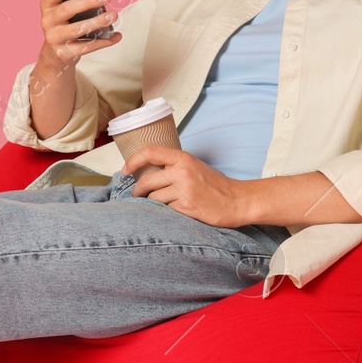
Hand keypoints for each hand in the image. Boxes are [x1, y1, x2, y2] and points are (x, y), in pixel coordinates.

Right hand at [36, 0, 122, 70]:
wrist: (55, 53)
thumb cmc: (60, 22)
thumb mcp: (54, 5)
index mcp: (46, 5)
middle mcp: (48, 21)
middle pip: (67, 9)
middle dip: (88, 2)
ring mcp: (56, 38)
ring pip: (77, 29)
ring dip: (97, 22)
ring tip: (113, 15)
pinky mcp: (66, 53)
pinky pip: (87, 47)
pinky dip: (103, 41)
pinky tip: (116, 36)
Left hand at [120, 146, 248, 228]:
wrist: (237, 201)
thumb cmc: (215, 185)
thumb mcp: (194, 166)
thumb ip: (173, 165)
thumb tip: (147, 169)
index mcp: (183, 158)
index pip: (149, 152)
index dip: (132, 161)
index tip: (124, 170)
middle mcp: (182, 172)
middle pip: (146, 180)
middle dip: (138, 190)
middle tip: (137, 194)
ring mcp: (184, 190)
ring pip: (153, 197)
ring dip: (151, 202)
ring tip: (159, 203)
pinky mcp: (186, 207)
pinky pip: (164, 209)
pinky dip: (165, 210)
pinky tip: (173, 209)